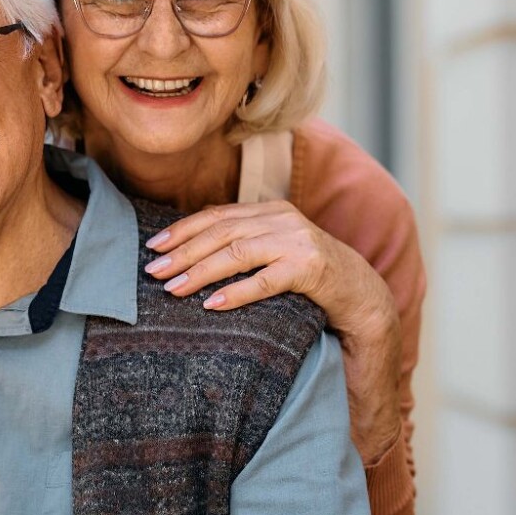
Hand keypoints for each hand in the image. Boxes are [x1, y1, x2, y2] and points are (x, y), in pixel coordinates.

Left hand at [146, 202, 403, 463]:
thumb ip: (243, 244)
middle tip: (153, 271)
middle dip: (183, 251)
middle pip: (222, 232)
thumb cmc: (309, 276)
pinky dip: (236, 292)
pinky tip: (212, 304)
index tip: (153, 246)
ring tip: (174, 288)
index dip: (182, 230)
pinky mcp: (311, 268)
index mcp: (270, 210)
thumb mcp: (274, 251)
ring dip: (202, 271)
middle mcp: (282, 219)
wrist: (362, 294)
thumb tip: (190, 253)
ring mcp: (298, 242)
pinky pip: (265, 281)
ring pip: (238, 253)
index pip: (217, 216)